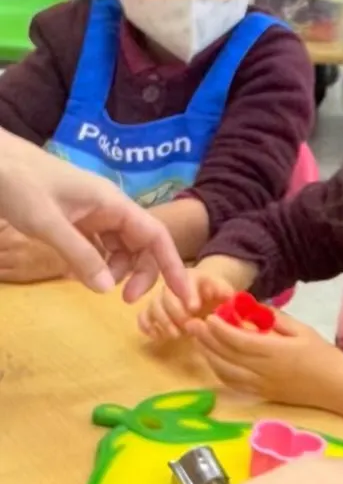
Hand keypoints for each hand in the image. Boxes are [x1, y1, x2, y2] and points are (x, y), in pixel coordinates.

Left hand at [0, 131, 188, 302]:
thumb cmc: (19, 182)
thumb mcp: (47, 222)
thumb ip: (79, 255)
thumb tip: (109, 289)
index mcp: (112, 202)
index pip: (156, 236)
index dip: (173, 266)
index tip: (184, 296)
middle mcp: (109, 207)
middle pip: (142, 244)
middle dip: (141, 273)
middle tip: (123, 300)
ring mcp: (92, 213)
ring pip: (121, 247)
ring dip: (116, 269)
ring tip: (92, 282)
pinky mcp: (77, 219)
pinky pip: (98, 245)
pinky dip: (95, 262)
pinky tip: (77, 272)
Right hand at [138, 257, 242, 340]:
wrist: (204, 296)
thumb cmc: (214, 294)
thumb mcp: (222, 290)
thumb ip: (224, 292)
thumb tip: (228, 296)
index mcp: (188, 276)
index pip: (184, 282)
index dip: (188, 295)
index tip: (194, 308)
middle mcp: (170, 286)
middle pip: (166, 296)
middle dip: (175, 312)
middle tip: (187, 325)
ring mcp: (159, 299)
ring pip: (153, 307)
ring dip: (162, 322)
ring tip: (175, 335)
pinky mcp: (152, 312)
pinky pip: (143, 317)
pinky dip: (147, 326)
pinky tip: (158, 337)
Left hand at [187, 310, 342, 405]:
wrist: (338, 388)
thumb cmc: (323, 356)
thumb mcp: (303, 330)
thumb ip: (276, 320)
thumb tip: (251, 309)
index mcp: (275, 352)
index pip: (238, 340)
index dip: (220, 329)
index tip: (208, 316)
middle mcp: (263, 371)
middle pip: (226, 355)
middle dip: (206, 339)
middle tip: (192, 324)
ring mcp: (261, 386)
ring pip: (225, 371)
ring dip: (208, 355)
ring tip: (198, 340)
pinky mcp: (262, 395)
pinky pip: (233, 383)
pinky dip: (219, 371)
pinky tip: (213, 360)